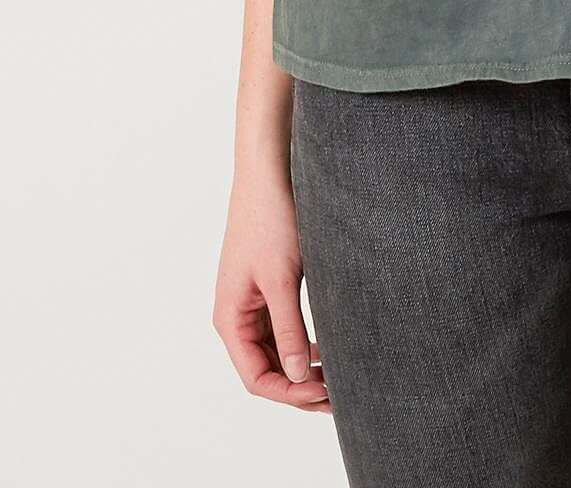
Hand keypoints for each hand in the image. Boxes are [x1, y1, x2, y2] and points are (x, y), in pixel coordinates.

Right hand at [212, 171, 329, 412]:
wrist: (269, 176)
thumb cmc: (269, 222)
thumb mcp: (282, 280)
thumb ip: (290, 330)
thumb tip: (299, 376)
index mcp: (230, 319)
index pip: (256, 378)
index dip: (289, 393)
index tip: (325, 393)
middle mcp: (237, 318)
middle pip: (266, 371)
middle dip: (299, 387)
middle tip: (340, 395)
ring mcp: (252, 306)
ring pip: (277, 355)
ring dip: (303, 370)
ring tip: (339, 379)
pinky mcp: (269, 293)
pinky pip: (283, 333)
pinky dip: (304, 347)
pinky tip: (328, 351)